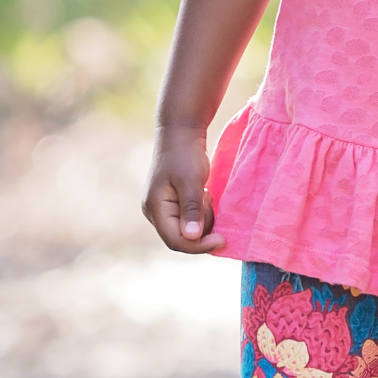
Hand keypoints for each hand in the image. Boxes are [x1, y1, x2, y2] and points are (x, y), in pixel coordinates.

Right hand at [143, 128, 225, 253]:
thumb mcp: (191, 180)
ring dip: (203, 217)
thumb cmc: (185, 154)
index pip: (176, 241)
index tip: (222, 239)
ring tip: (205, 193)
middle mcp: (155, 213)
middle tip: (209, 201)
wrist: (181, 132)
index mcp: (155, 208)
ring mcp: (163, 209)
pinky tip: (203, 193)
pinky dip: (201, 211)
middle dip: (202, 228)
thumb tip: (192, 237)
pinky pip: (190, 219)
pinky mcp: (173, 205)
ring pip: (189, 230)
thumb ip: (191, 210)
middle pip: (182, 238)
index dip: (199, 246)